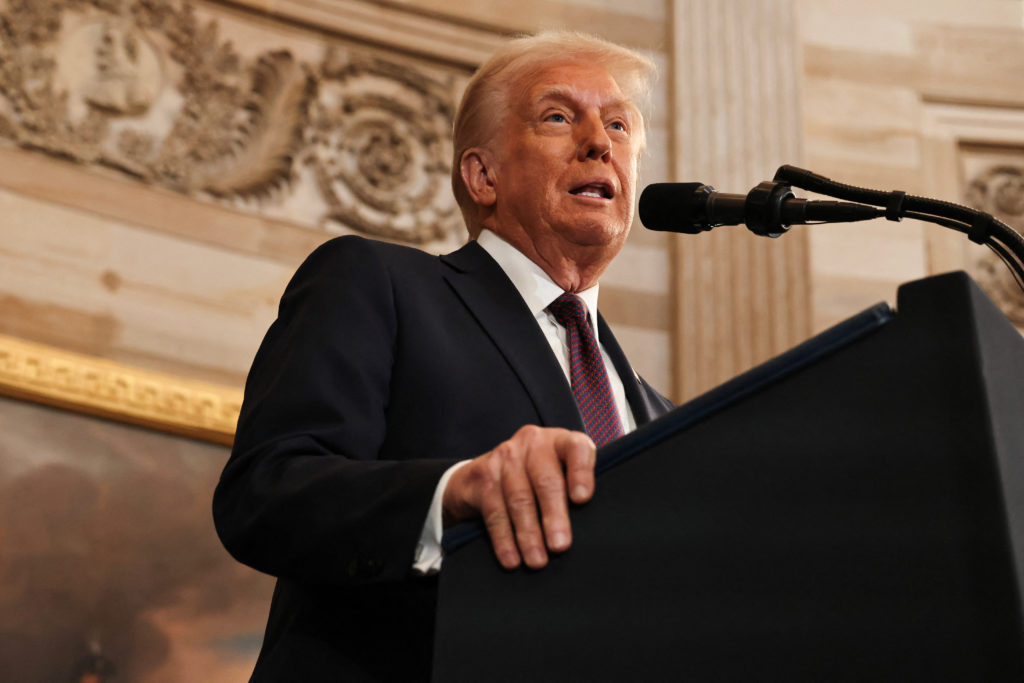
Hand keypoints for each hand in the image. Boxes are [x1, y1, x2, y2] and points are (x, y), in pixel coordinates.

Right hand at [442, 426, 595, 569]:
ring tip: (537, 560)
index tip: (582, 499)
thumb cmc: (538, 477)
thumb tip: (593, 529)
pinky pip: (495, 511)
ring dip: (528, 534)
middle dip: (554, 516)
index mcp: (559, 440)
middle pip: (546, 480)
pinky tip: (512, 558)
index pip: (576, 448)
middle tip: (560, 546)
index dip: (581, 472)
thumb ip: (576, 489)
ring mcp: (505, 457)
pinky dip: (504, 539)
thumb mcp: (561, 472)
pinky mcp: (483, 475)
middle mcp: (532, 442)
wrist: (487, 471)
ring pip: (519, 499)